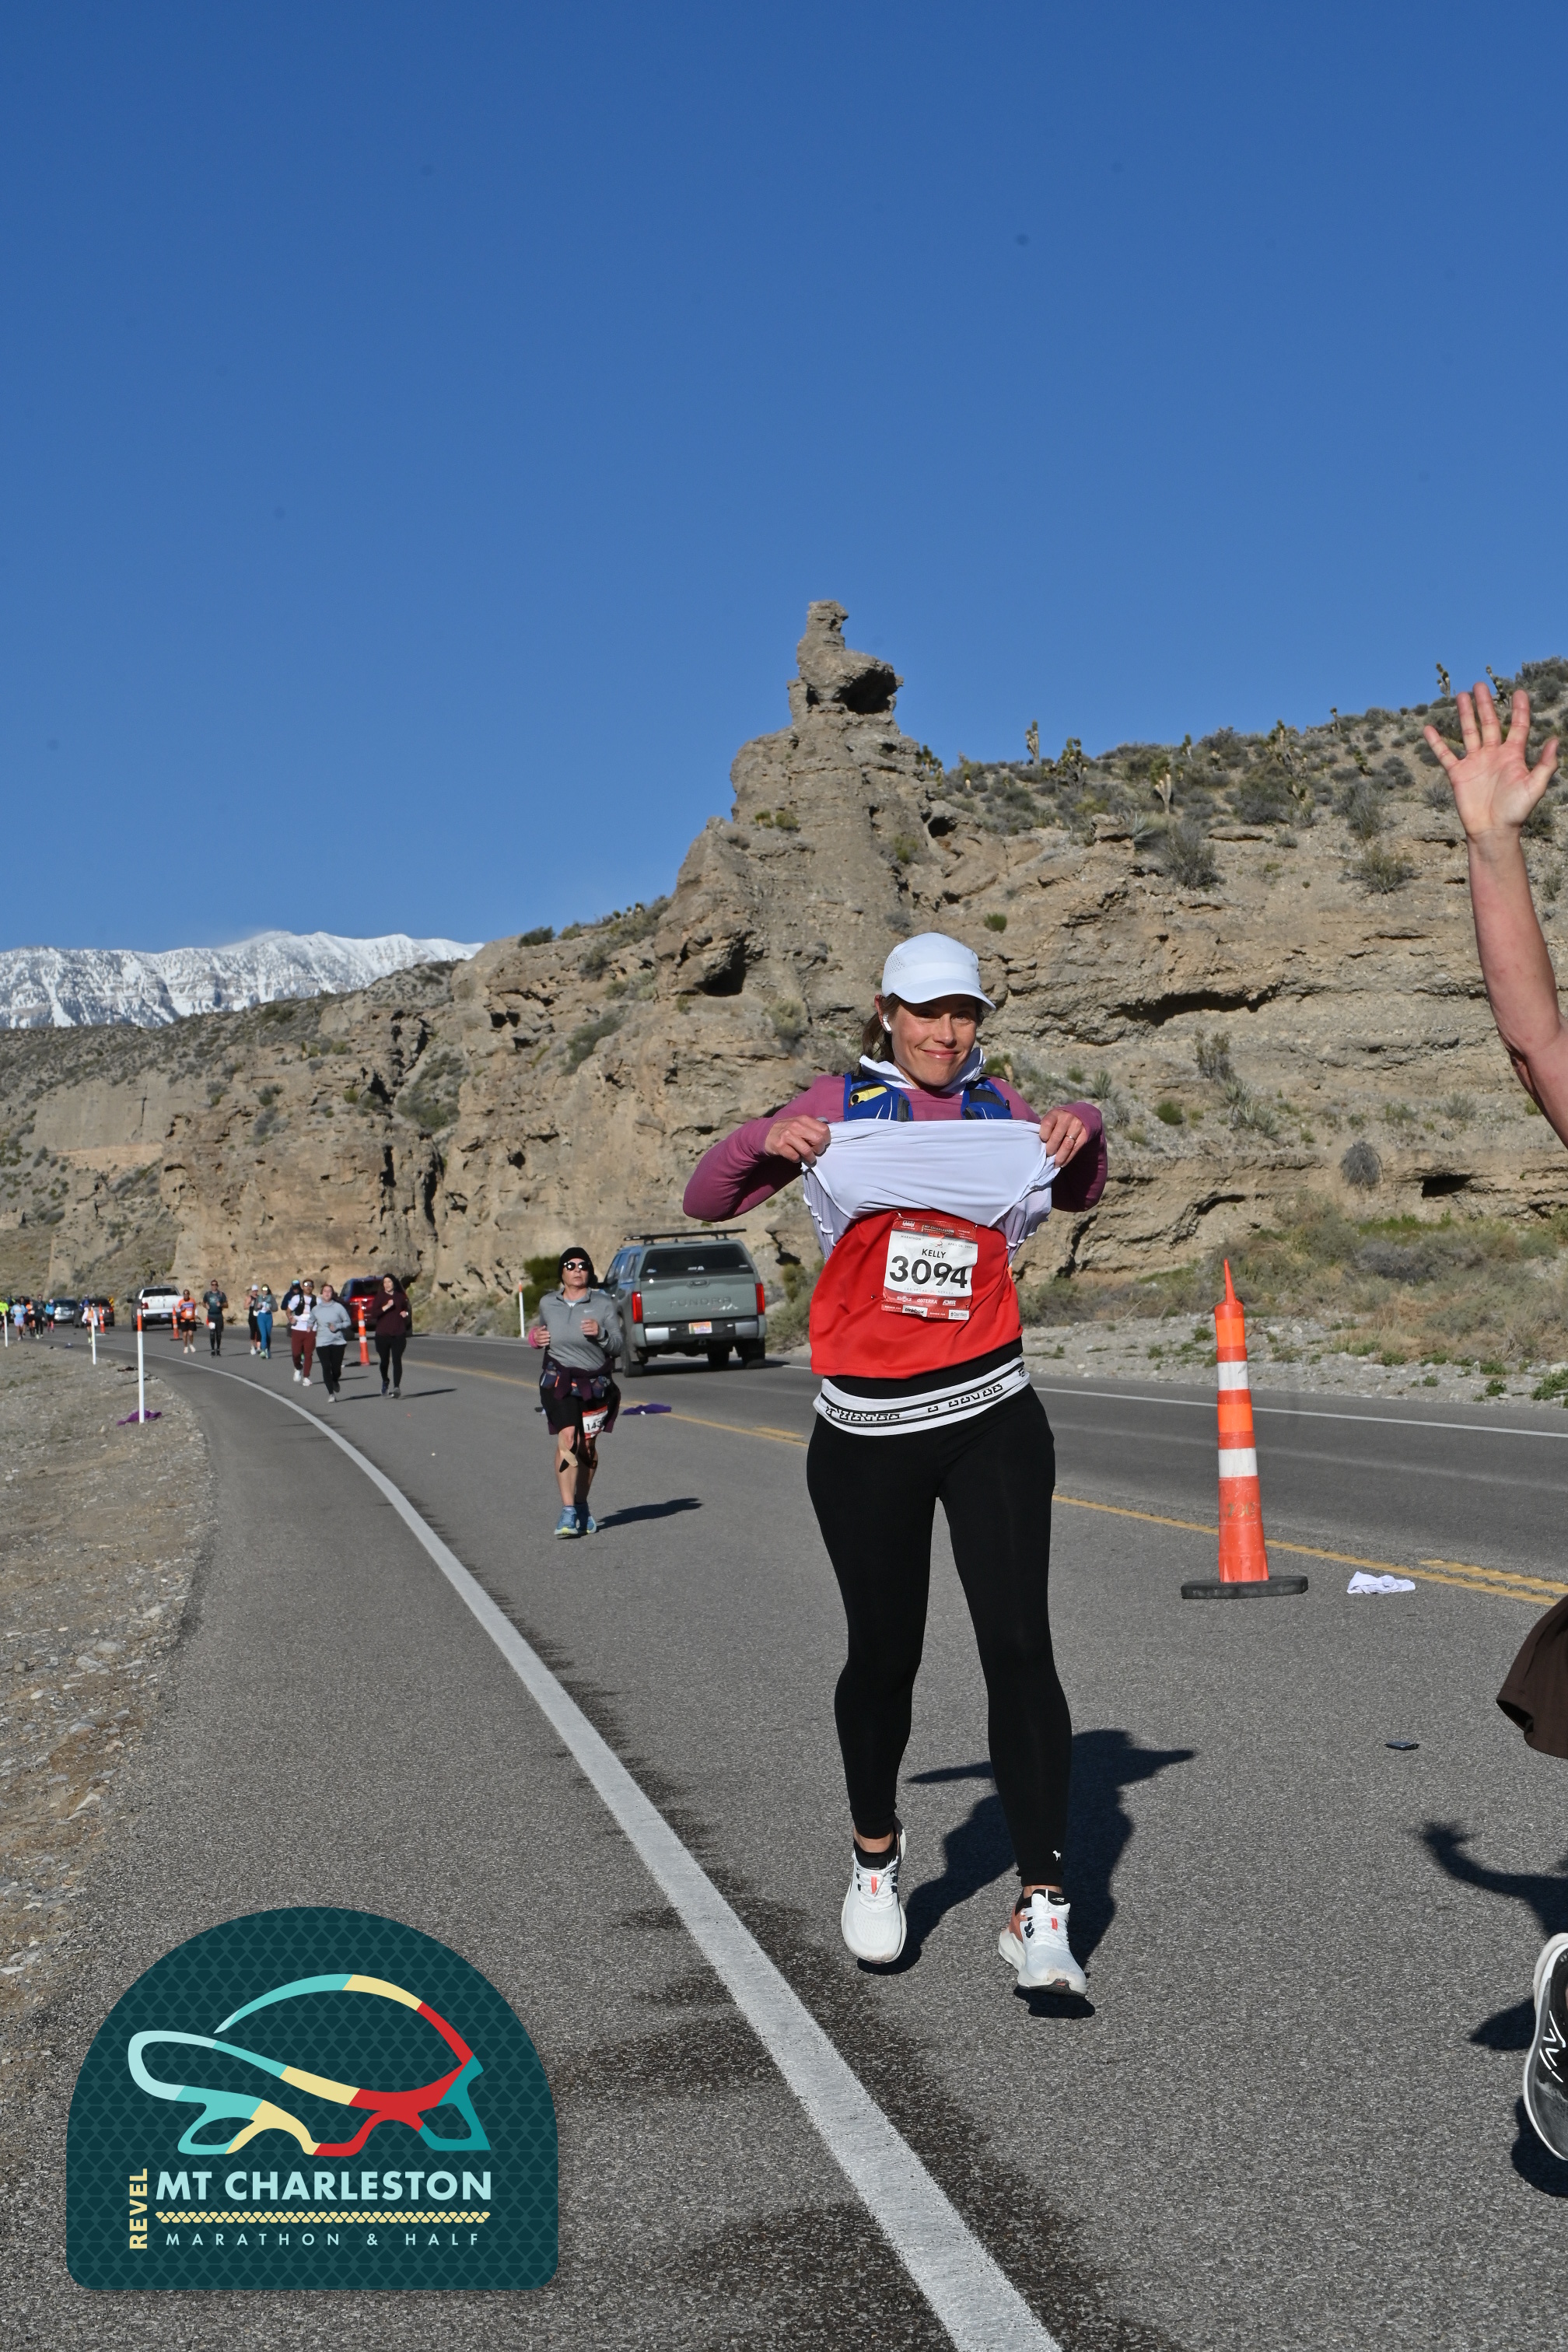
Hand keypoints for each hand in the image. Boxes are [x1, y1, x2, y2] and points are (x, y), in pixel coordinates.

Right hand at [526, 1324, 547, 1347]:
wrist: (534, 1337)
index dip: (544, 1333)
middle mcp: (535, 1337)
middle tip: (549, 1336)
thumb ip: (542, 1328)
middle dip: (545, 1336)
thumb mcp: (539, 1329)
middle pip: (540, 1337)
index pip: (540, 1333)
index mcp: (536, 1333)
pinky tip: (548, 1343)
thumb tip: (545, 1326)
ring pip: (540, 1341)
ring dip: (545, 1340)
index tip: (548, 1332)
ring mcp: (536, 1341)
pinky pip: (541, 1345)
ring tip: (549, 1339)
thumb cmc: (539, 1332)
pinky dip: (545, 1344)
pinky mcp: (538, 1344)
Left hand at [580, 1316, 599, 1337]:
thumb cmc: (593, 1325)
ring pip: (589, 1329)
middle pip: (589, 1325)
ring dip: (585, 1329)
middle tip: (580, 1327)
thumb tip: (582, 1322)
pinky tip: (584, 1333)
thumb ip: (588, 1322)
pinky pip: (590, 1333)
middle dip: (584, 1326)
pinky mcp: (595, 1332)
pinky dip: (587, 1333)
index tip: (581, 1321)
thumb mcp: (592, 1322)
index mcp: (594, 1321)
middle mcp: (595, 1325)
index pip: (589, 1320)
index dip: (585, 1321)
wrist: (599, 1330)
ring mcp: (595, 1329)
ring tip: (582, 1330)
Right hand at [764, 1113, 831, 1166]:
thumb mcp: (798, 1123)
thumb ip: (811, 1126)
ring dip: (810, 1157)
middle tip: (816, 1152)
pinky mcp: (780, 1146)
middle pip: (818, 1140)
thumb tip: (826, 1136)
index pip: (824, 1129)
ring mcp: (787, 1135)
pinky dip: (797, 1159)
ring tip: (809, 1159)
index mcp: (803, 1119)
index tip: (823, 1144)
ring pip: (807, 1150)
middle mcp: (796, 1126)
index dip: (826, 1139)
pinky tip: (796, 1157)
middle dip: (819, 1149)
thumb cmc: (786, 1130)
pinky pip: (795, 1156)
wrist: (765, 1134)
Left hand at [1039, 1108, 1087, 1167]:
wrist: (1081, 1114)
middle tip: (1047, 1156)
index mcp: (1056, 1114)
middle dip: (1050, 1150)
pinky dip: (1068, 1158)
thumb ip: (1046, 1127)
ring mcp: (1077, 1127)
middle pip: (1057, 1137)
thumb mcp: (1053, 1117)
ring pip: (1067, 1145)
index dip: (1043, 1135)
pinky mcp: (1084, 1135)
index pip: (1047, 1124)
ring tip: (1054, 1164)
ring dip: (1059, 1157)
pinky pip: (1075, 1149)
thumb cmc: (1061, 1119)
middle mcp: (1067, 1119)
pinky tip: (1062, 1163)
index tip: (1042, 1142)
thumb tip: (1038, 1144)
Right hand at [1425, 684, 1558, 842]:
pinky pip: (1445, 754)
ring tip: (1461, 696)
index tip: (1518, 692)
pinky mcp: (1458, 773)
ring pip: (1468, 732)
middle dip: (1485, 704)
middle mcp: (1493, 754)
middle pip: (1489, 723)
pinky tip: (1429, 729)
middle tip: (1480, 685)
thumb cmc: (1516, 812)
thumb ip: (1545, 764)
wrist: (1493, 831)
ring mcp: (1474, 762)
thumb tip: (1554, 740)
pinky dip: (1436, 742)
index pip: (1517, 726)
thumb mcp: (1535, 787)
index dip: (1519, 709)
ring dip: (1465, 714)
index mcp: (1513, 755)